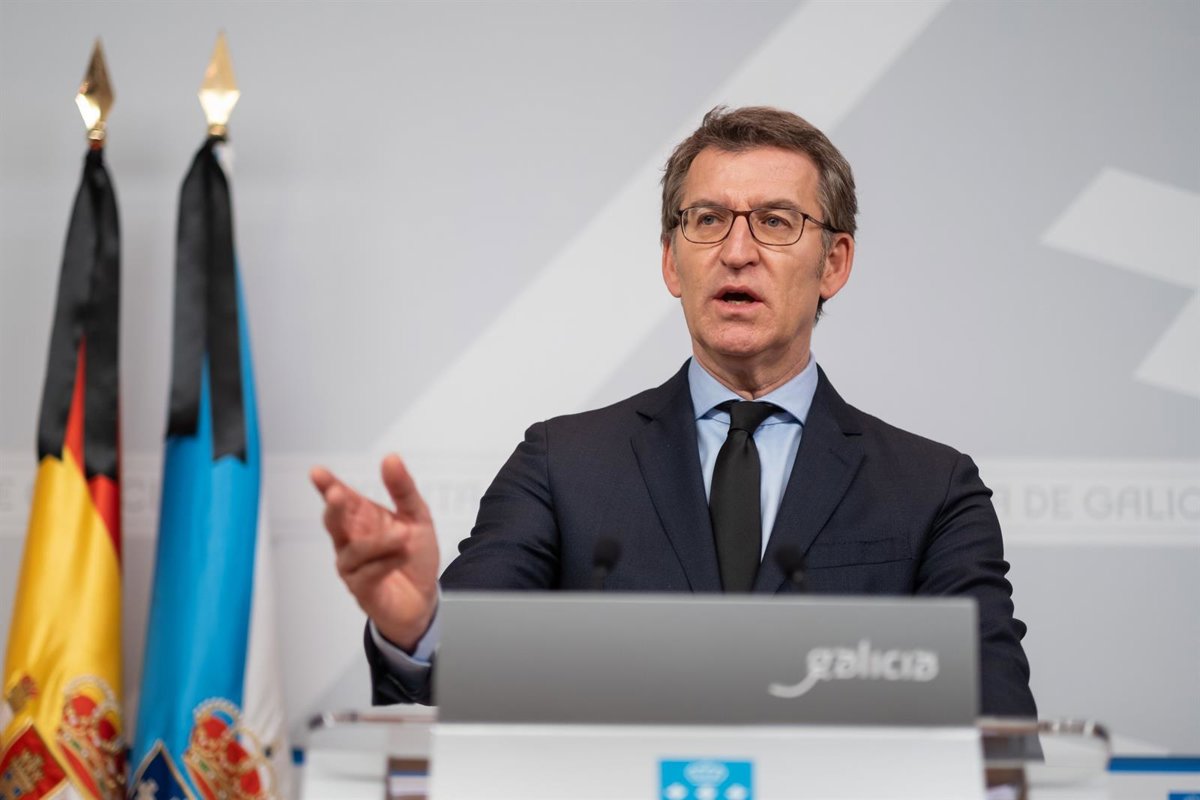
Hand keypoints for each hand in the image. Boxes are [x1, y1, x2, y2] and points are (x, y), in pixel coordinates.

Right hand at [311, 454, 439, 650]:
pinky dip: (387, 562)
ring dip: (380, 541)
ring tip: (403, 536)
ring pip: (355, 550)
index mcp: (363, 519)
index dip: (328, 486)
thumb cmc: (415, 556)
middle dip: (334, 508)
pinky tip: (401, 556)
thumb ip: (403, 488)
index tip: (317, 473)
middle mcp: (352, 541)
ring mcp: (353, 566)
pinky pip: (368, 573)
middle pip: (334, 522)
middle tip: (336, 495)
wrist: (424, 598)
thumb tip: (391, 459)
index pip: (342, 499)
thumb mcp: (417, 516)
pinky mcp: (361, 589)